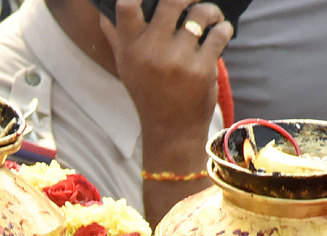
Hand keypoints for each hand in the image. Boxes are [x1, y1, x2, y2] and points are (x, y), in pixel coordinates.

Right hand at [102, 0, 230, 161]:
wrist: (171, 131)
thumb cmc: (149, 94)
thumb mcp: (127, 68)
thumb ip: (116, 37)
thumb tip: (103, 10)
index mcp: (130, 48)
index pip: (127, 5)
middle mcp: (152, 52)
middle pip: (172, 0)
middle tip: (194, 1)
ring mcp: (178, 60)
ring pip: (201, 14)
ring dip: (211, 11)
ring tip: (213, 16)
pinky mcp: (202, 68)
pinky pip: (218, 34)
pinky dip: (223, 29)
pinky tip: (221, 31)